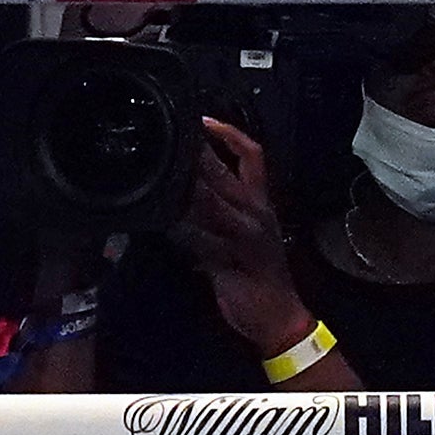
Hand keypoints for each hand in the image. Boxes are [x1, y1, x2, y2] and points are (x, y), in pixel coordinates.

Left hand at [169, 119, 306, 355]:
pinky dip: (181, 232)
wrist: (278, 315)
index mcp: (261, 203)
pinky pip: (201, 241)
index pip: (252, 156)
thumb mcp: (244, 235)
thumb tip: (186, 194)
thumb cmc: (257, 275)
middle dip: (193, 157)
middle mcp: (255, 213)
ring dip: (181, 192)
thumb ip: (220, 213)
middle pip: (222, 172)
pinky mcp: (231, 260)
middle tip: (164, 143)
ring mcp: (244, 235)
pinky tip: (163, 225)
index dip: (229, 134)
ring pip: (208, 202)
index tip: (202, 119)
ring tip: (156, 179)